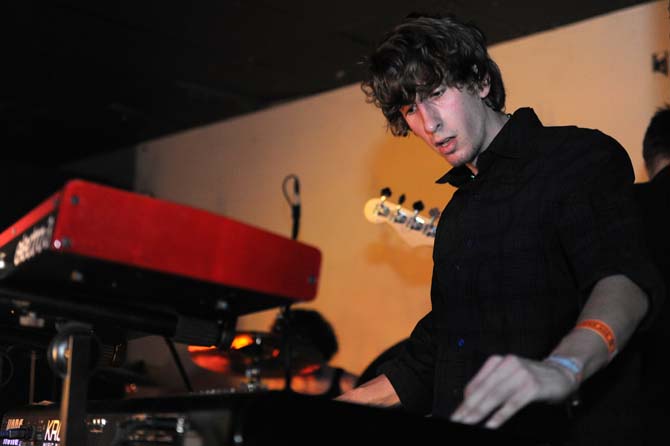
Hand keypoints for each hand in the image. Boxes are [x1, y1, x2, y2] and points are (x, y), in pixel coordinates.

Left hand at [450, 354, 577, 428]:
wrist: (561, 373)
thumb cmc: (531, 377)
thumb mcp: (508, 376)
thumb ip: (490, 385)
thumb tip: (469, 402)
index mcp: (497, 361)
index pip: (475, 383)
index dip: (464, 401)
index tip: (457, 413)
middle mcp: (507, 364)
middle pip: (482, 390)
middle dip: (468, 408)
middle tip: (457, 420)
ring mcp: (520, 375)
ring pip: (495, 396)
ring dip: (479, 412)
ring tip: (468, 423)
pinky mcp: (532, 386)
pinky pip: (512, 404)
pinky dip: (500, 416)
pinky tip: (490, 425)